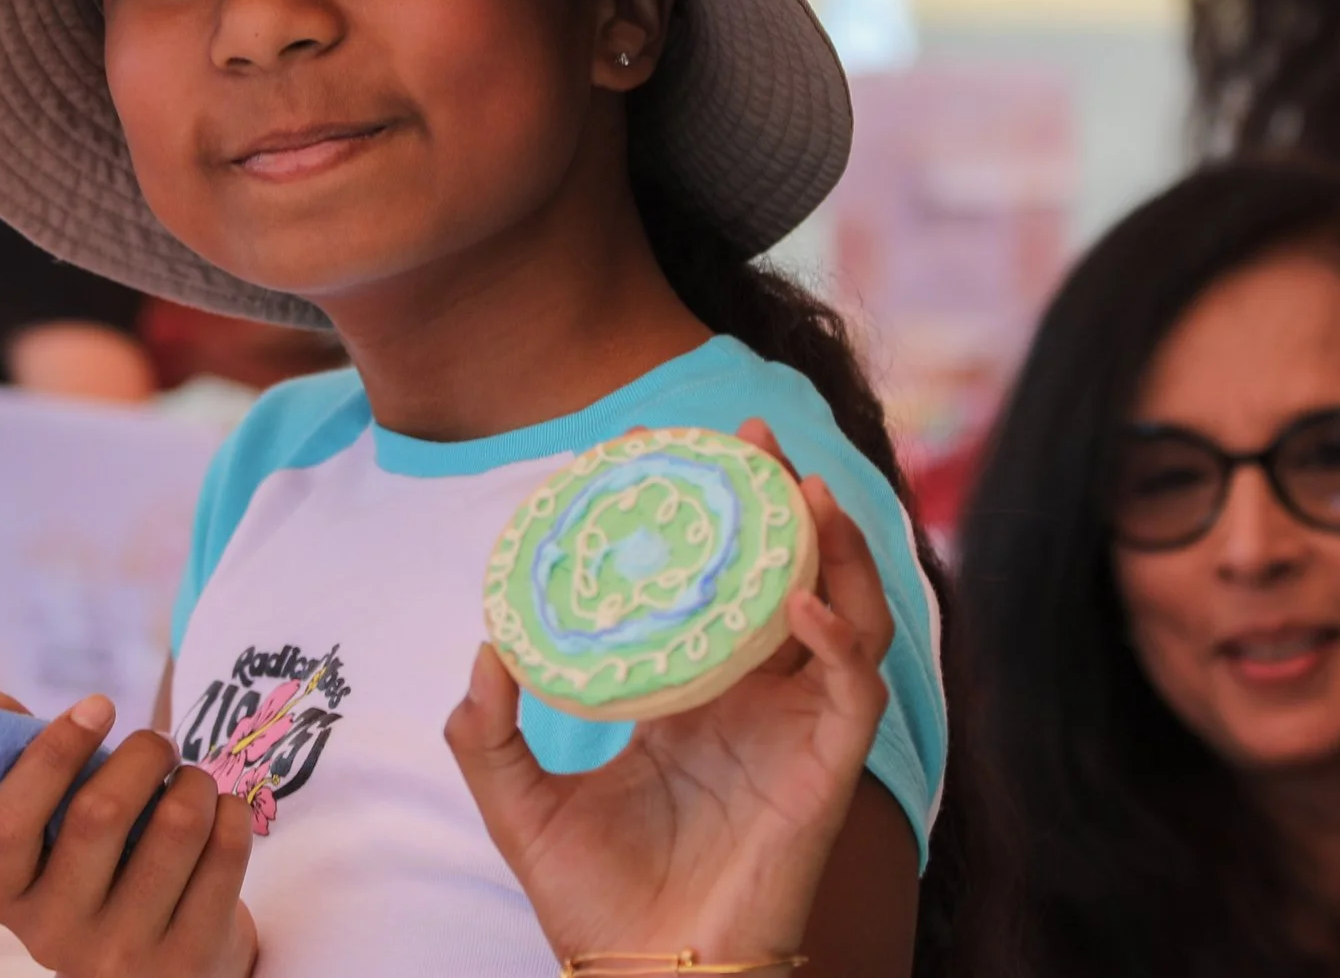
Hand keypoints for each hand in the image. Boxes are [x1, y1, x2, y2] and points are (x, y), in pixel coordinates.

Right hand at [0, 691, 258, 977]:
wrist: (164, 970)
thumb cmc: (101, 877)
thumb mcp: (55, 840)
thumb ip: (27, 769)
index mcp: (6, 896)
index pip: (7, 821)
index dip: (53, 752)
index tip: (99, 704)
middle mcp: (54, 936)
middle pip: (101, 812)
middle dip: (145, 752)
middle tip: (160, 742)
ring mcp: (123, 956)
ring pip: (177, 824)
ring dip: (195, 781)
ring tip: (193, 781)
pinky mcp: (189, 960)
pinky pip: (225, 853)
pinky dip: (231, 813)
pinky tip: (223, 813)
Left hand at [444, 421, 894, 963]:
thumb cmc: (591, 901)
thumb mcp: (516, 800)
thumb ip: (486, 729)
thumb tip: (484, 644)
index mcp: (695, 695)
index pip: (717, 583)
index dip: (705, 516)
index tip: (668, 445)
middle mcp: (756, 702)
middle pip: (793, 577)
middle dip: (785, 503)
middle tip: (752, 437)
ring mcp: (797, 733)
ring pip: (847, 616)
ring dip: (833, 549)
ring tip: (803, 492)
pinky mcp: (826, 773)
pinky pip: (855, 689)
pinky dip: (838, 638)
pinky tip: (800, 604)